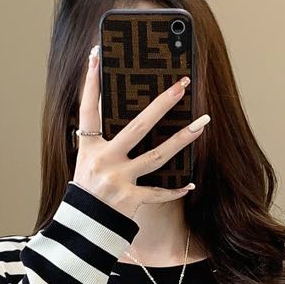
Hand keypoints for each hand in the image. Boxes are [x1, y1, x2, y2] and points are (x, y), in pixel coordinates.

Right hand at [72, 43, 209, 221]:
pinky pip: (158, 193)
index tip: (97, 55)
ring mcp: (118, 180)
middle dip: (162, 104)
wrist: (81, 228)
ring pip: (157, 155)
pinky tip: (190, 184)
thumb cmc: (88, 190)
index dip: (91, 82)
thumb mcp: (87, 161)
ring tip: (203, 123)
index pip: (89, 108)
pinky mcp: (130, 200)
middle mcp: (104, 160)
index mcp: (89, 147)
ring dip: (182, 139)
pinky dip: (174, 190)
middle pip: (138, 126)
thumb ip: (102, 140)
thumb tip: (128, 116)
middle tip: (183, 84)